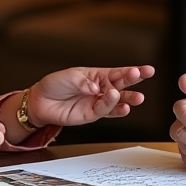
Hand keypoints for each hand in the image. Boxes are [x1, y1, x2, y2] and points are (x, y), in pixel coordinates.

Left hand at [28, 65, 154, 126]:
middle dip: (134, 80)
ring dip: (127, 99)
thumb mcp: (69, 76)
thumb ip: (84, 82)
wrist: (40, 101)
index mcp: (97, 76)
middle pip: (121, 85)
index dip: (132, 71)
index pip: (118, 72)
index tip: (145, 70)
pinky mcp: (90, 115)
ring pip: (116, 101)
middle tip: (143, 76)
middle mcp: (100, 89)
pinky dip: (113, 109)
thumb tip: (96, 88)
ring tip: (137, 97)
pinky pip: (104, 112)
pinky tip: (122, 107)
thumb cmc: (54, 85)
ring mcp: (96, 102)